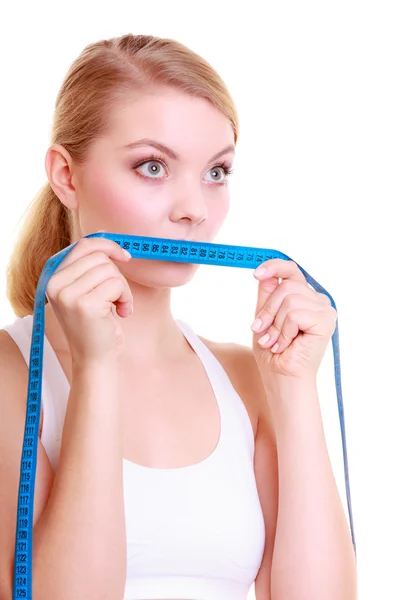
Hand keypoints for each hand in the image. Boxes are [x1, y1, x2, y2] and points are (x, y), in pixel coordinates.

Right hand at [45, 236, 132, 364]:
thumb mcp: (87, 291)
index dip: (108, 246)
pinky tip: (121, 314)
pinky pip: (117, 285)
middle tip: (117, 298)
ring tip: (118, 307)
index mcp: (53, 277)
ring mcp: (68, 295)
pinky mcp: (85, 305)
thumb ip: (90, 268)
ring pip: (110, 270)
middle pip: (100, 257)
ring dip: (123, 289)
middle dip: (117, 276)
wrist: (95, 360)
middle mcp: (55, 284)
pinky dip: (126, 298)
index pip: (83, 245)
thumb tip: (110, 240)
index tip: (125, 256)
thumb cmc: (97, 325)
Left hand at [251, 259, 336, 379]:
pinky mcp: (326, 321)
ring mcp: (324, 309)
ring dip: (276, 324)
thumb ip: (267, 295)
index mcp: (303, 296)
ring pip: (289, 299)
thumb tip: (265, 274)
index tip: (255, 274)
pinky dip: (285, 331)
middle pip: (285, 286)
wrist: (281, 377)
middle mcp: (316, 300)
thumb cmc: (273, 352)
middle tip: (261, 330)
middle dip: (268, 310)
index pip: (291, 270)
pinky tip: (286, 345)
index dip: (274, 266)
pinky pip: (295, 314)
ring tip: (275, 342)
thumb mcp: (264, 318)